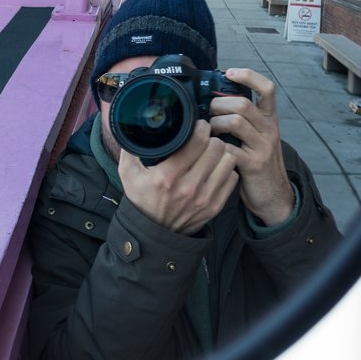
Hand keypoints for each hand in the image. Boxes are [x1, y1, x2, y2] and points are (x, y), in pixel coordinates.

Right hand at [118, 120, 239, 235]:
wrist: (153, 233)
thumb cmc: (142, 200)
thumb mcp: (128, 174)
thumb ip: (129, 150)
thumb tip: (130, 126)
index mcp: (167, 176)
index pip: (197, 142)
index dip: (200, 128)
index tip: (198, 126)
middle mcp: (189, 187)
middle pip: (217, 148)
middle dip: (211, 138)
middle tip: (205, 139)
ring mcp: (205, 198)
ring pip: (228, 161)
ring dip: (221, 153)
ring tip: (212, 152)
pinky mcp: (215, 206)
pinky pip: (232, 177)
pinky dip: (226, 170)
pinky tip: (215, 169)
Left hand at [207, 67, 295, 225]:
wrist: (273, 195)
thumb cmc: (255, 162)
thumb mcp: (253, 137)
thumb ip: (240, 119)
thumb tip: (211, 102)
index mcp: (268, 119)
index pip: (267, 88)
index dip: (248, 76)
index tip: (229, 72)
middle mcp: (269, 129)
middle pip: (243, 103)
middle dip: (218, 104)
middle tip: (208, 113)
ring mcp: (263, 146)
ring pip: (236, 121)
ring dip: (215, 124)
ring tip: (209, 132)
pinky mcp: (254, 164)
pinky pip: (230, 148)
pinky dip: (215, 147)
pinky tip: (211, 151)